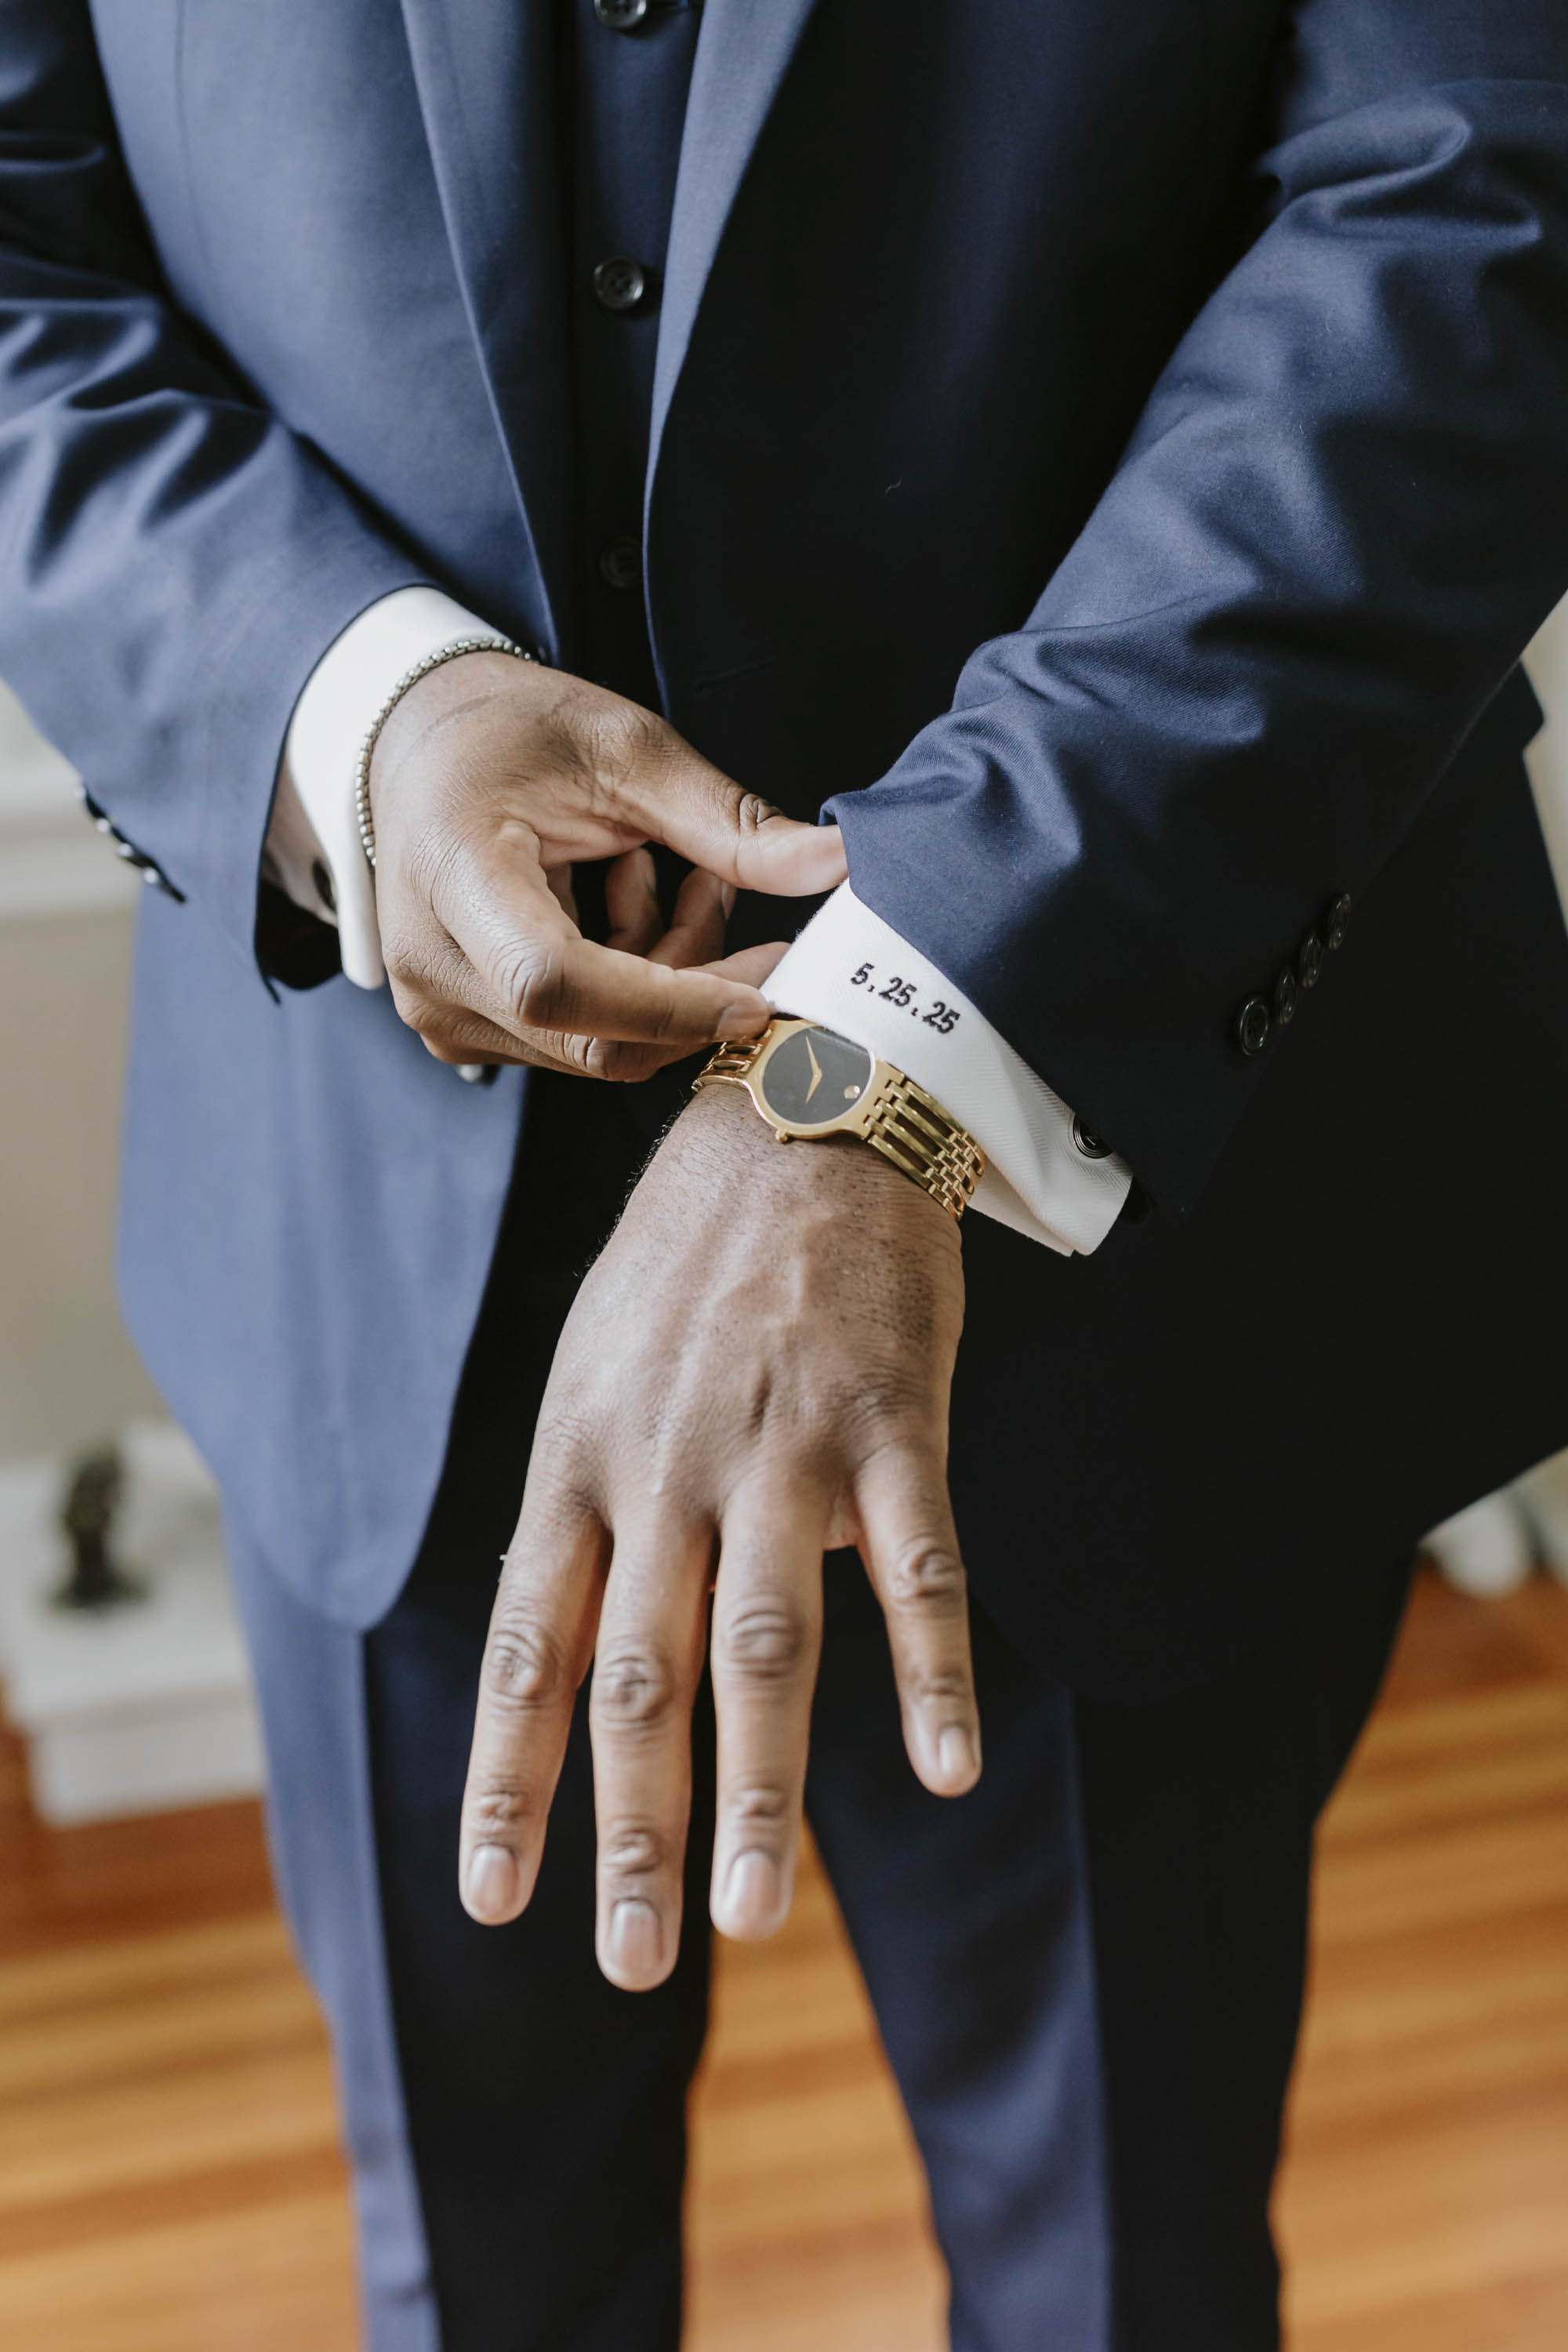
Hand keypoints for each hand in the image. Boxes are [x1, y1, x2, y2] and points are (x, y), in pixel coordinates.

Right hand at [369, 654, 844, 1077]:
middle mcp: (434, 966)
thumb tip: (838, 863)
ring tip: (662, 874)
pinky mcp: (463, 1026)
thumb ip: (728, 821)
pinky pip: (576, 1040)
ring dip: (663, 981)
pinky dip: (628, 988)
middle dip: (690, 989)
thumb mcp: (625, 749)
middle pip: (594, 1035)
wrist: (415, 743)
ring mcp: (442, 1008)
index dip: (672, 1005)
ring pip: (598, 1046)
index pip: (560, 985)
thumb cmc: (506, 731)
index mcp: (455, 879)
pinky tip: (621, 904)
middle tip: (723, 896)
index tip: (761, 991)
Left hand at [458, 1082, 981, 1988]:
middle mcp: (664, 1467)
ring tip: (756, 1917)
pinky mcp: (891, 1421)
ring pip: (765, 1647)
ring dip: (762, 1791)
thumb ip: (591, 1510)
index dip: (511, 1781)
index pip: (531, 1649)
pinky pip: (918, 1568)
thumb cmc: (689, 1261)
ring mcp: (780, 1447)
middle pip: (640, 1679)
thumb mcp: (593, 1370)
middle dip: (636, 1831)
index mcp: (578, 1459)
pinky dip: (932, 1672)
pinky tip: (946, 1769)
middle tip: (635, 1960)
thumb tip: (590, 1658)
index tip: (497, 1901)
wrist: (801, 1109)